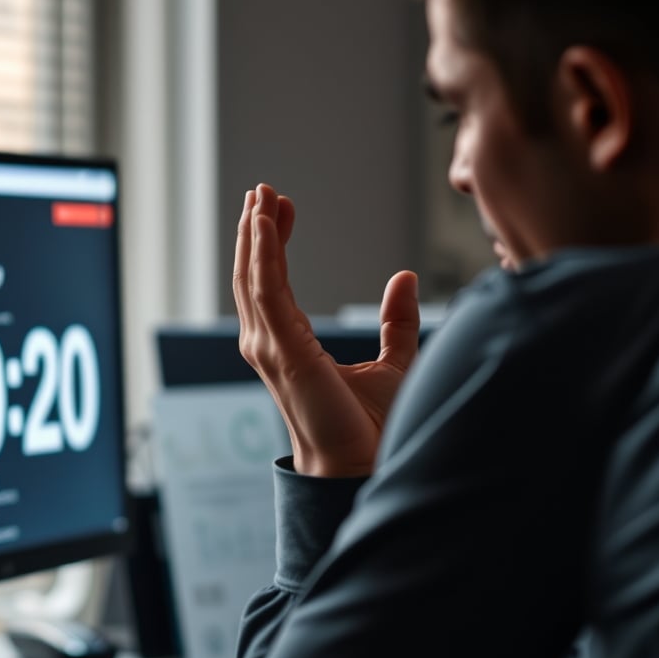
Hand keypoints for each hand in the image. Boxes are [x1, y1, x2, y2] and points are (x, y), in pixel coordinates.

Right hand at [233, 183, 419, 475]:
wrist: (364, 466)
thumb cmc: (371, 428)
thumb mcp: (393, 363)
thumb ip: (396, 322)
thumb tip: (404, 278)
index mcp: (289, 346)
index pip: (272, 283)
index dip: (273, 244)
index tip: (281, 208)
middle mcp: (270, 345)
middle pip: (254, 275)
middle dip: (255, 231)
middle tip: (262, 191)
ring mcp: (270, 349)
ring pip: (253, 279)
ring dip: (254, 235)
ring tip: (260, 197)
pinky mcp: (282, 352)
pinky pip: (266, 293)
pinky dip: (262, 256)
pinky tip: (264, 225)